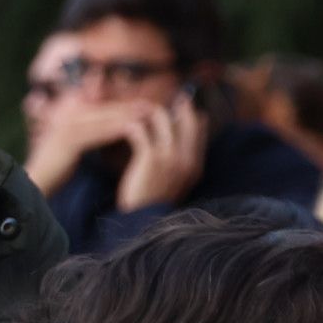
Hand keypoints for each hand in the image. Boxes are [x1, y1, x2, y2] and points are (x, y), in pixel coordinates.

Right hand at [25, 98, 155, 195]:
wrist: (36, 184)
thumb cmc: (55, 170)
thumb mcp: (71, 149)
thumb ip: (86, 136)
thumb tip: (107, 132)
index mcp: (67, 116)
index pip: (100, 108)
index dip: (121, 106)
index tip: (143, 105)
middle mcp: (66, 116)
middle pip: (103, 110)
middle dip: (127, 107)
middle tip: (151, 106)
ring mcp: (67, 127)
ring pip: (103, 119)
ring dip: (126, 116)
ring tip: (147, 114)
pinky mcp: (69, 140)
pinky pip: (98, 133)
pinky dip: (115, 130)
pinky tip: (132, 130)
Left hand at [116, 94, 205, 211]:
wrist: (142, 224)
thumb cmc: (152, 203)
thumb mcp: (173, 183)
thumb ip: (177, 163)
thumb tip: (174, 140)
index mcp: (195, 166)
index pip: (200, 129)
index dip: (190, 114)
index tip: (180, 104)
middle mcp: (187, 159)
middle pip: (187, 119)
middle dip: (177, 105)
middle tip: (163, 98)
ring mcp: (171, 157)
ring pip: (163, 118)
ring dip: (148, 111)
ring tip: (137, 111)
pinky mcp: (151, 157)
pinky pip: (141, 129)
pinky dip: (131, 125)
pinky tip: (122, 126)